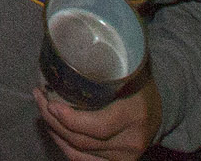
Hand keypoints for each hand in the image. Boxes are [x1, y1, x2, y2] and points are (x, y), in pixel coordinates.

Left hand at [36, 73, 162, 160]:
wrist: (160, 109)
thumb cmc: (137, 84)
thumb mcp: (128, 70)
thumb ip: (103, 67)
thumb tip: (66, 51)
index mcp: (136, 114)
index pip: (99, 126)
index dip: (70, 119)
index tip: (50, 103)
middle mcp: (132, 141)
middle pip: (84, 140)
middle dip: (54, 121)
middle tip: (40, 100)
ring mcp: (125, 157)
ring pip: (79, 153)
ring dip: (56, 133)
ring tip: (43, 112)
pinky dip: (65, 146)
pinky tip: (54, 130)